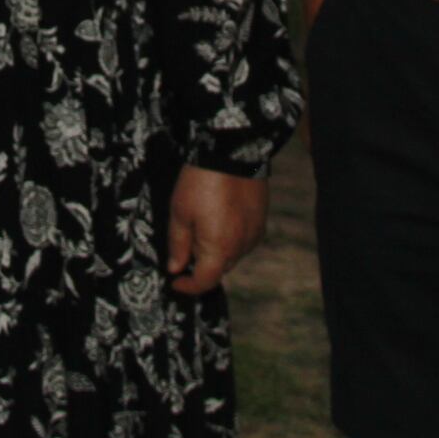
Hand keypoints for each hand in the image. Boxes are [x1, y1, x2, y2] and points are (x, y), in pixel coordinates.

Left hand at [166, 165, 265, 294]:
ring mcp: (254, 234)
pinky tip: (220, 216)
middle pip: (219, 268)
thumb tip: (176, 268)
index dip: (189, 286)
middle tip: (186, 241)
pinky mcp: (261, 220)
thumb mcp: (180, 213)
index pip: (205, 282)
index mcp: (219, 249)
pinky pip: (244, 239)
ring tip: (204, 222)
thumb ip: (178, 245)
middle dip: (201, 262)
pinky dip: (231, 236)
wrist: (231, 151)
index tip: (176, 281)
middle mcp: (241, 247)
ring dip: (217, 249)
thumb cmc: (201, 182)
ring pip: (232, 254)